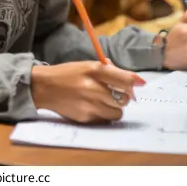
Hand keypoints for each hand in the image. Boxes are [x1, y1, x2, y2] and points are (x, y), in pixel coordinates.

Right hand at [31, 61, 145, 123]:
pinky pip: (106, 120)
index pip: (123, 78)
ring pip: (118, 112)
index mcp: (94, 70)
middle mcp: (93, 87)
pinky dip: (104, 114)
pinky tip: (94, 107)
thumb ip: (108, 70)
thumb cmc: (68, 74)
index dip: (134, 81)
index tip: (141, 83)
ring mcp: (89, 105)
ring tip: (104, 101)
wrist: (45, 87)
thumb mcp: (87, 65)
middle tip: (117, 93)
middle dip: (124, 96)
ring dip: (115, 107)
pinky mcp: (85, 118)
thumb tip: (132, 80)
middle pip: (124, 98)